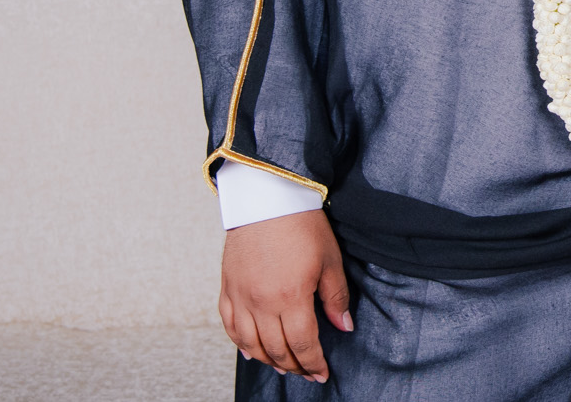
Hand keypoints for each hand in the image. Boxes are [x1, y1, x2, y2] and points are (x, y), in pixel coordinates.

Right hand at [219, 209, 351, 381]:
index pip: (302, 343)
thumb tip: (343, 326)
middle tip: (306, 373)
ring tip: (283, 366)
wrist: (268, 198)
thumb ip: (335, 298)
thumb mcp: (330, 260)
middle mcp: (261, 302)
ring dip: (268, 360)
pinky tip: (251, 351)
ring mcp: (241, 297)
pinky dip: (240, 344)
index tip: (321, 373)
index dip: (313, 363)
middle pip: (276, 349)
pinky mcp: (227, 288)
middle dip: (294, 366)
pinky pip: (229, 326)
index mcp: (290, 297)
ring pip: (250, 344)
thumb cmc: (302, 225)